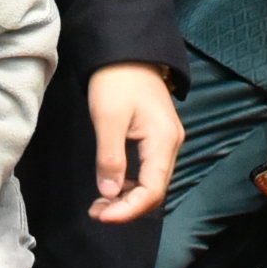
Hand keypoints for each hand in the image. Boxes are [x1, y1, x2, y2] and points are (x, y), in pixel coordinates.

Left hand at [88, 60, 179, 222]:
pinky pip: (147, 171)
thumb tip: (109, 193)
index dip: (128, 210)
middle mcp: (170, 144)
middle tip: (96, 212)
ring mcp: (166, 141)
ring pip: (151, 183)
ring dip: (127, 198)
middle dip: (126, 207)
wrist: (127, 51)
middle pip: (154, 190)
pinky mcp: (156, 138)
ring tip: (99, 204)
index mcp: (163, 141)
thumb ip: (110, 157)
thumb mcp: (107, 118)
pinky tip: (111, 187)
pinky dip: (130, 184)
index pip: (152, 190)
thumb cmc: (117, 80)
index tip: (102, 216)